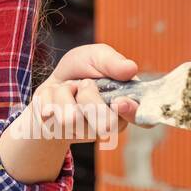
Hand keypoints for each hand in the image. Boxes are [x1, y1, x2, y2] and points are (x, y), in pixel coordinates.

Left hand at [24, 43, 139, 142]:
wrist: (53, 80)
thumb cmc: (81, 69)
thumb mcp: (96, 56)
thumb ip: (111, 61)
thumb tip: (131, 68)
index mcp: (127, 104)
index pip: (142, 119)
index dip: (132, 112)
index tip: (119, 101)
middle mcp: (110, 124)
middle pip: (105, 125)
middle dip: (88, 96)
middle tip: (84, 83)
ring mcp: (85, 133)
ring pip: (71, 120)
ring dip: (63, 92)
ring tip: (67, 87)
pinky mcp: (61, 134)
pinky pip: (50, 116)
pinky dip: (48, 96)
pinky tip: (54, 96)